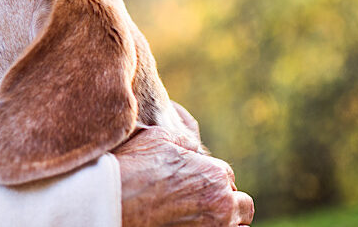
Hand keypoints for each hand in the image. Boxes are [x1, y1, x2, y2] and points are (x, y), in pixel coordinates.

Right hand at [114, 126, 253, 225]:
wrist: (114, 200)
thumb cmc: (134, 167)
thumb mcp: (159, 138)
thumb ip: (184, 141)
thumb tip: (192, 147)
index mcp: (214, 173)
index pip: (227, 175)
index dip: (211, 176)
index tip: (196, 181)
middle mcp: (220, 201)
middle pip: (242, 204)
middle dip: (229, 200)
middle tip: (207, 202)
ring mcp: (214, 226)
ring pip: (239, 226)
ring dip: (230, 220)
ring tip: (209, 217)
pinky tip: (203, 225)